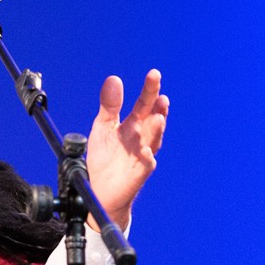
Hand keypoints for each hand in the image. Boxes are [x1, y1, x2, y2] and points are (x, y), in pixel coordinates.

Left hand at [86, 69, 167, 230]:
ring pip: (153, 140)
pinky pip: (146, 165)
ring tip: (159, 117)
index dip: (149, 90)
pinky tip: (145, 151)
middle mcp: (142, 138)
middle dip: (158, 107)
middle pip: (153, 119)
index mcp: (133, 125)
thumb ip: (109, 105)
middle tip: (162, 94)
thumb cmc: (105, 158)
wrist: (102, 190)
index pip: (144, 104)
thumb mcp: (103, 127)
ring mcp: (142, 155)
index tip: (154, 74)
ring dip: (156, 130)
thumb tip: (114, 79)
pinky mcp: (138, 173)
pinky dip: (147, 157)